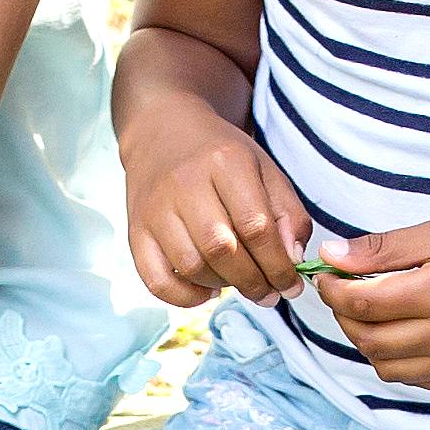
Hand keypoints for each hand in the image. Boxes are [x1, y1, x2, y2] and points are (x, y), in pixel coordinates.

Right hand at [123, 112, 322, 307]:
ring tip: (238, 282)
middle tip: (268, 293)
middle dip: (253, 282)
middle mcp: (185, 183)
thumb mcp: (264, 170)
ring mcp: (156, 209)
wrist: (163, 132)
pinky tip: (206, 290)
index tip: (291, 284)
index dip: (278, 265)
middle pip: (222, 250)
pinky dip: (185, 297)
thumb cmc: (221, 157)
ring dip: (222, 286)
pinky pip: (156, 280)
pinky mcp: (136, 230)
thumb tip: (293, 261)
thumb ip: (288, 213)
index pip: (256, 226)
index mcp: (225, 162)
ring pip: (191, 266)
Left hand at [320, 214, 429, 389]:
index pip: (362, 303)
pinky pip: (415, 379)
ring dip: (368, 340)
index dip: (332, 289)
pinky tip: (405, 330)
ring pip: (386, 366)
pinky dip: (397, 358)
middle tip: (345, 289)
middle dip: (346, 314)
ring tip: (374, 310)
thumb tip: (332, 257)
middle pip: (368, 339)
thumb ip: (384, 249)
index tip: (325, 273)